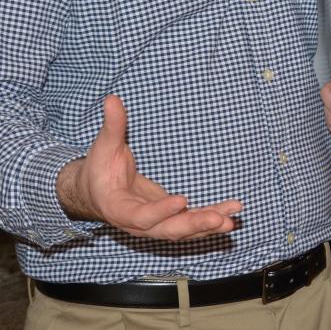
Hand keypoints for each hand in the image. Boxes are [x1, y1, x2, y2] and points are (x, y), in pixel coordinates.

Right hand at [56, 95, 241, 240]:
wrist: (98, 191)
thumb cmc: (100, 167)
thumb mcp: (104, 146)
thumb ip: (112, 125)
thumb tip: (112, 98)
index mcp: (118, 208)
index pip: (141, 216)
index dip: (160, 211)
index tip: (182, 200)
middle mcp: (138, 224)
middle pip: (167, 230)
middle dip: (194, 224)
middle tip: (218, 218)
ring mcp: (155, 224)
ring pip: (183, 230)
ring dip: (208, 225)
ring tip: (232, 219)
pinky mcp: (169, 219)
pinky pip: (191, 223)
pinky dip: (211, 220)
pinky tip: (231, 216)